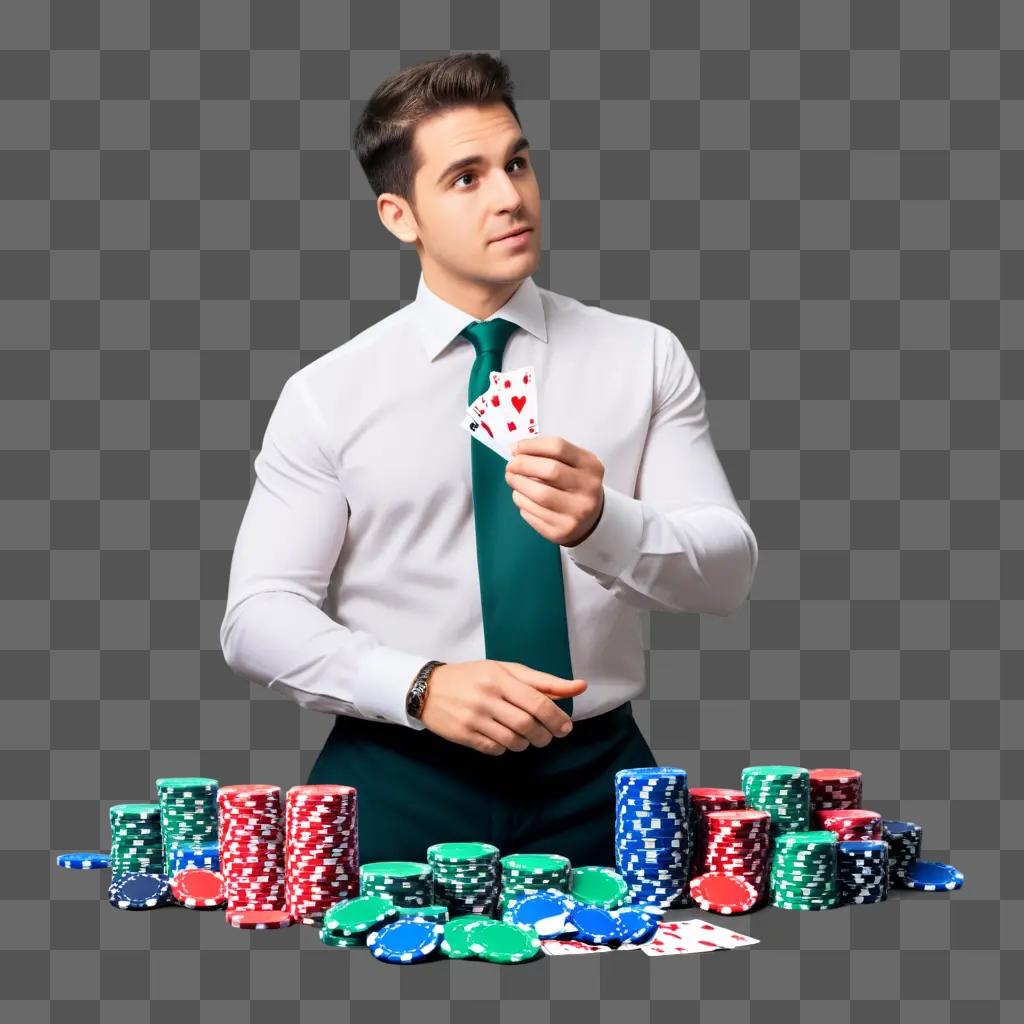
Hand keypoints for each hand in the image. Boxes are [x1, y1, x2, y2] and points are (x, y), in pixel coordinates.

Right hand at [419, 660, 587, 755]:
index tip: (565, 727)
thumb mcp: (506, 670)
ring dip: (526, 743)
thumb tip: (580, 686)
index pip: (537, 701)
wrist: (428, 688)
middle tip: (548, 736)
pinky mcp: (464, 735)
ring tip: (527, 737)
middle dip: (544, 735)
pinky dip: (506, 747)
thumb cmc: (473, 677)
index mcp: (499, 677)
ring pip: (513, 740)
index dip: (557, 718)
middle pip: (527, 724)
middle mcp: (486, 697)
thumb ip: (542, 681)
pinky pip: (495, 749)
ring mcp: (474, 718)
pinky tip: (504, 738)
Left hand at [504, 435, 605, 546]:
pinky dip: (521, 502)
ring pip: (539, 495)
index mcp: (591, 466)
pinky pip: (532, 514)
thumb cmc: (575, 485)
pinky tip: (521, 497)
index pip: (558, 448)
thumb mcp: (572, 464)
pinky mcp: (561, 532)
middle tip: (510, 466)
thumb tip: (516, 451)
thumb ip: (548, 454)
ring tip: (512, 480)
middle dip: (523, 465)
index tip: (514, 448)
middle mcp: (588, 490)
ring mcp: (576, 513)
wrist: (590, 520)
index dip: (531, 445)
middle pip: (550, 470)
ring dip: (518, 484)